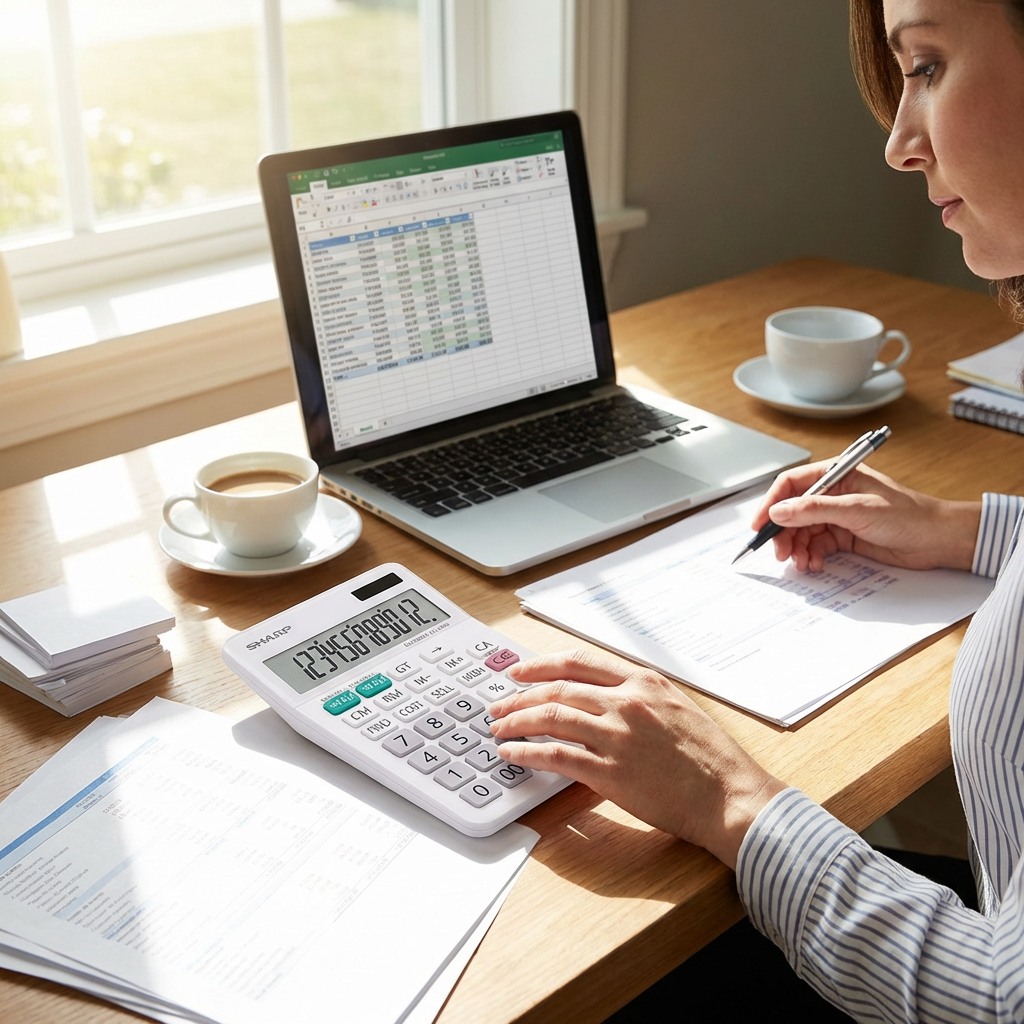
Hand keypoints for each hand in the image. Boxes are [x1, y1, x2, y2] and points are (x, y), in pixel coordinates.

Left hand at [489, 649, 784, 868]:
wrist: (731, 795)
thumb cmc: (711, 757)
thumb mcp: (677, 707)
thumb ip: (640, 696)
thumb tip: (602, 697)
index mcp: (643, 681)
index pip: (579, 662)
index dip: (541, 665)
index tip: (519, 672)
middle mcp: (627, 701)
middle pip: (557, 688)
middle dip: (519, 696)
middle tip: (498, 705)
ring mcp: (618, 736)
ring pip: (551, 717)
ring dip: (517, 722)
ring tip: (499, 730)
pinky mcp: (611, 772)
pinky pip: (557, 756)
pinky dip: (528, 753)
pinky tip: (513, 756)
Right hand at [752, 462, 980, 571]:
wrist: (937, 540)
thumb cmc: (908, 515)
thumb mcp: (857, 510)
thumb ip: (815, 509)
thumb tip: (779, 511)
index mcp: (836, 474)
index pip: (791, 484)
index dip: (771, 503)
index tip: (760, 525)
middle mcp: (833, 493)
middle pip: (792, 511)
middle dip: (783, 533)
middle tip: (781, 553)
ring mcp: (837, 515)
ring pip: (802, 531)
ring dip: (797, 548)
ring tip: (802, 563)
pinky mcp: (843, 535)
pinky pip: (816, 545)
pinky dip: (811, 556)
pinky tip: (815, 564)